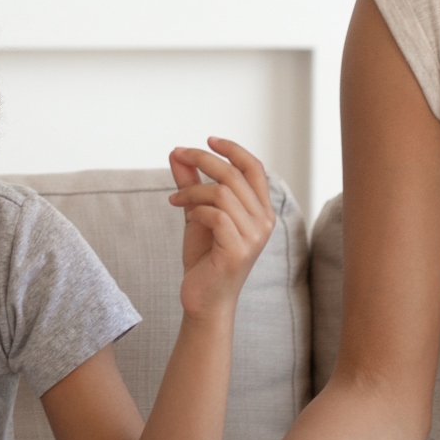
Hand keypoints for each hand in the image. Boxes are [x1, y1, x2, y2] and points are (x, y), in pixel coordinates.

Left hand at [167, 137, 274, 319]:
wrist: (203, 299)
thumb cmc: (204, 258)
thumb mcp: (197, 213)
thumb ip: (190, 184)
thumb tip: (176, 154)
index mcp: (261, 210)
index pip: (254, 168)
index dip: (233, 149)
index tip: (209, 139)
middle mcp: (264, 222)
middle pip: (235, 174)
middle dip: (203, 159)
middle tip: (178, 155)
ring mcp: (254, 238)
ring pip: (223, 193)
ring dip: (192, 190)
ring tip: (176, 198)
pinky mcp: (238, 251)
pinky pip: (215, 216)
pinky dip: (195, 210)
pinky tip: (185, 214)